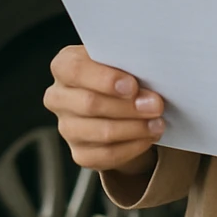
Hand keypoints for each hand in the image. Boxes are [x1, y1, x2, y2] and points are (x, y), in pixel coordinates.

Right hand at [44, 45, 165, 174]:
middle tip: (156, 105)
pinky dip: (133, 146)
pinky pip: (107, 155)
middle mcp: (58, 97)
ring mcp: (66, 128)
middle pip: (90, 104)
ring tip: (157, 123)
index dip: (105, 79)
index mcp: (64, 66)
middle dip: (127, 106)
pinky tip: (148, 137)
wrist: (115, 100)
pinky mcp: (79, 153)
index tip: (132, 85)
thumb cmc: (117, 74)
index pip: (75, 70)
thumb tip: (146, 88)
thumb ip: (127, 66)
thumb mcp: (119, 61)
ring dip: (135, 128)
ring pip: (101, 132)